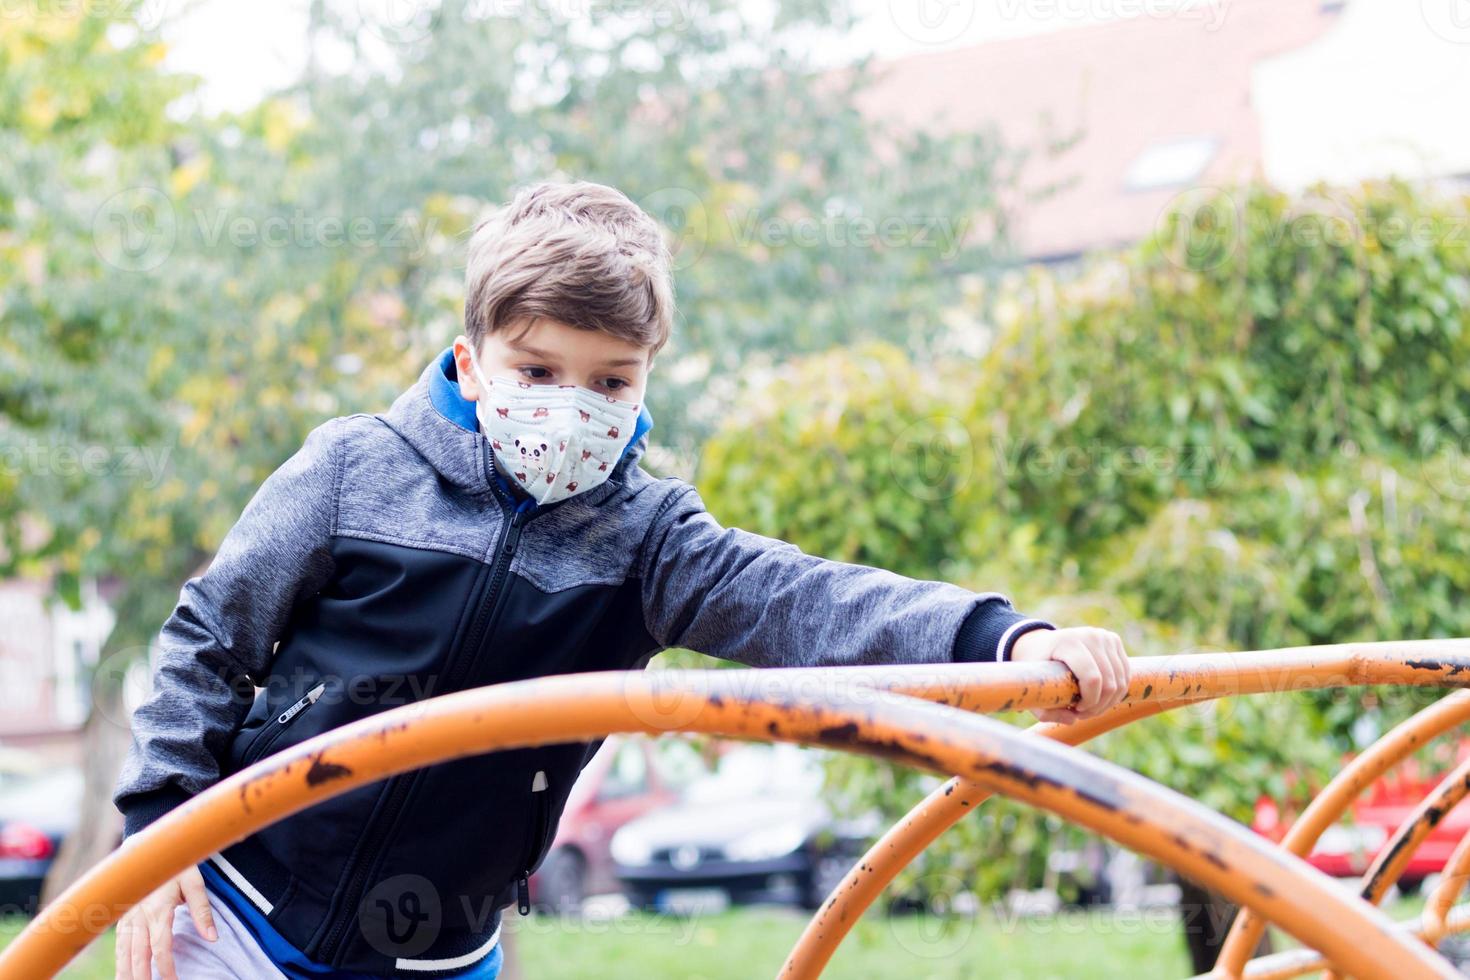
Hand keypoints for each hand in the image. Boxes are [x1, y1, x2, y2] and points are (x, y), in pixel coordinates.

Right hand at [115, 866, 215, 979]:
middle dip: (141, 976)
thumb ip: (202, 911)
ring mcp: (127, 918)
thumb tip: (212, 938)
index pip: (160, 946)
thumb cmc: (175, 865)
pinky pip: (118, 944)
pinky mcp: (121, 918)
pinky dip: (119, 961)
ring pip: (123, 952)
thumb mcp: (194, 883)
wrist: (147, 848)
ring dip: (125, 972)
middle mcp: (138, 917)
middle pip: (138, 954)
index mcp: (158, 909)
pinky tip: (121, 973)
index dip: (166, 967)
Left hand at [1011, 626, 1129, 724]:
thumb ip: (1048, 712)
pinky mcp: (1113, 640)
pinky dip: (1116, 692)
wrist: (1040, 644)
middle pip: (1109, 683)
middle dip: (1098, 706)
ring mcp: (1104, 636)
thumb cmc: (1036, 669)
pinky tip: (1099, 696)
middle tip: (1082, 713)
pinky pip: (1125, 674)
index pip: (1092, 679)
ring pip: (1120, 681)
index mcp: (1068, 643)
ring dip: (1108, 701)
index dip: (1089, 701)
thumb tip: (1073, 720)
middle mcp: (1089, 636)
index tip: (1076, 710)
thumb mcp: (1034, 691)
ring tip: (1090, 706)